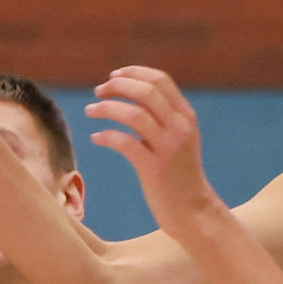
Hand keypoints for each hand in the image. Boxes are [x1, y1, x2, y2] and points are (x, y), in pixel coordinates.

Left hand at [86, 66, 227, 230]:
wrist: (193, 210)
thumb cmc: (179, 175)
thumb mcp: (179, 139)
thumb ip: (164, 118)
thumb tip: (135, 97)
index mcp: (185, 116)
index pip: (160, 80)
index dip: (133, 73)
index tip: (113, 76)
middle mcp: (180, 127)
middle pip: (146, 91)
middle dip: (117, 86)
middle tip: (98, 92)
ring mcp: (168, 147)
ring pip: (134, 114)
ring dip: (107, 108)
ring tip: (90, 111)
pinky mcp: (154, 168)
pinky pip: (125, 143)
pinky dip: (106, 136)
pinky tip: (96, 138)